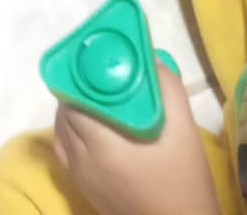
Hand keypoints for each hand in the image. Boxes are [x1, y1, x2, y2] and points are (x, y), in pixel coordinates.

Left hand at [53, 68, 220, 214]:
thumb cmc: (184, 177)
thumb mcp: (183, 128)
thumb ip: (166, 87)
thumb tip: (149, 58)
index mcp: (102, 143)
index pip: (72, 99)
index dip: (79, 76)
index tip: (94, 62)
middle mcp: (82, 159)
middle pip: (65, 112)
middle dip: (78, 91)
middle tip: (99, 78)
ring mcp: (81, 176)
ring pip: (62, 131)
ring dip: (72, 110)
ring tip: (95, 99)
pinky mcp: (84, 188)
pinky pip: (65, 150)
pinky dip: (71, 132)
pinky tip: (91, 128)